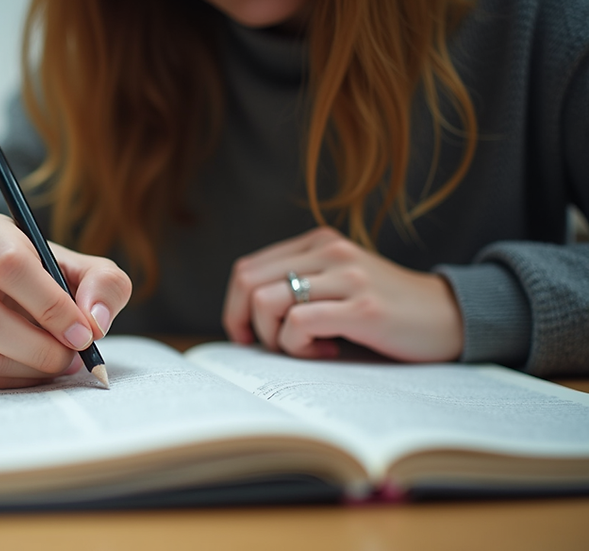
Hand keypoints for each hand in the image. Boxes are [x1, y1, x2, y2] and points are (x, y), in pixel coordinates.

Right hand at [0, 213, 132, 388]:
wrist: (7, 289)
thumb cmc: (50, 275)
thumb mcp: (85, 268)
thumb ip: (104, 284)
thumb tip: (94, 321)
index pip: (9, 265)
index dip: (50, 305)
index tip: (83, 332)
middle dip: (38, 346)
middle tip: (73, 355)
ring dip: (31, 367)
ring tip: (62, 361)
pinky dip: (18, 379)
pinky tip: (38, 367)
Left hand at [222, 227, 463, 361]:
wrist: (449, 316)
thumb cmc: (385, 310)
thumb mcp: (336, 284)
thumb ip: (296, 289)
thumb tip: (242, 322)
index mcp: (317, 242)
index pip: (246, 270)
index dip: (234, 308)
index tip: (247, 336)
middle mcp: (329, 250)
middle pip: (248, 284)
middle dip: (247, 325)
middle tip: (273, 347)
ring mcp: (346, 276)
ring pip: (267, 302)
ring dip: (276, 338)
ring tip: (307, 347)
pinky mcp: (363, 306)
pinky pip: (299, 323)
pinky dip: (300, 346)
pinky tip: (329, 350)